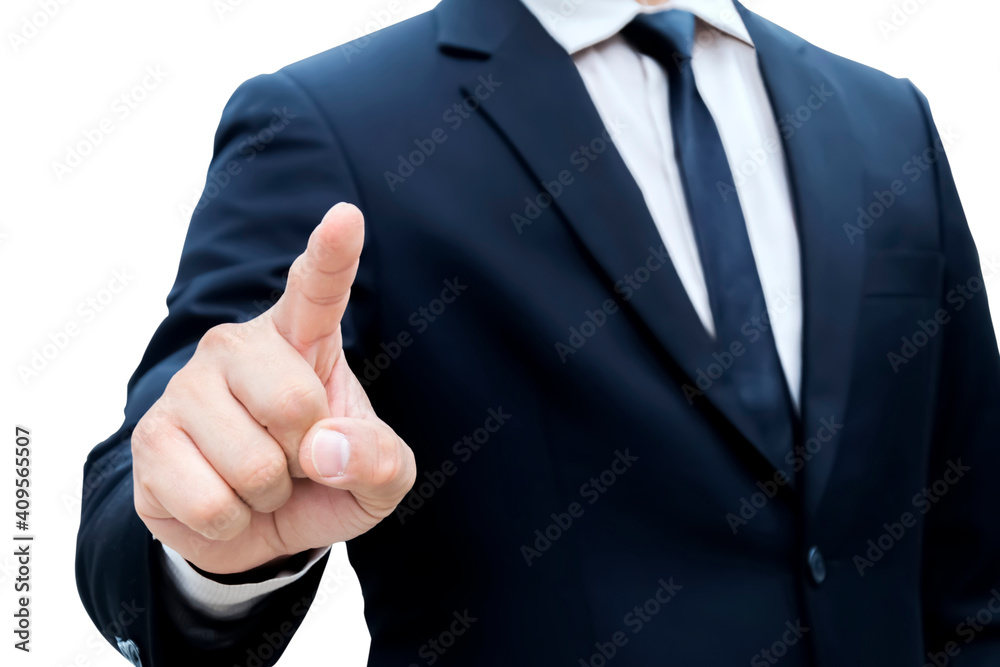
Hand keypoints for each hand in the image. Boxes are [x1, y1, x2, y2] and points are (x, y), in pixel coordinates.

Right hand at [131, 203, 415, 573]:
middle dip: (309, 455)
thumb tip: (324, 450)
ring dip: (270, 494)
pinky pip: (212, 503)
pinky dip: (234, 522)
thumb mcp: (379, 476)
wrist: (257, 523)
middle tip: (296, 458)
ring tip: (262, 480)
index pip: (317, 288)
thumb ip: (381, 460)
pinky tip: (226, 502)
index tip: (346, 216)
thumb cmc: (324, 478)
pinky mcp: (149, 439)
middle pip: (294, 403)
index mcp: (302, 337)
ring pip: (253, 464)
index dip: (332, 254)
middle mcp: (236, 347)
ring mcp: (187, 388)